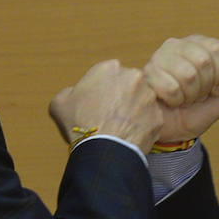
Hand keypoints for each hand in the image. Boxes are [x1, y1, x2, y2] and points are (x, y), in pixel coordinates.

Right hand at [49, 59, 163, 154]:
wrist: (102, 150)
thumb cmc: (80, 124)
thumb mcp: (60, 102)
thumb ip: (70, 91)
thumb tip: (75, 95)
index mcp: (109, 68)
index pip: (108, 75)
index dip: (102, 90)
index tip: (98, 102)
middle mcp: (133, 77)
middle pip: (128, 85)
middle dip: (121, 97)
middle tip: (110, 115)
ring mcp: (149, 97)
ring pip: (142, 101)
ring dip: (134, 111)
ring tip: (120, 127)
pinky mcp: (158, 116)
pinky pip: (150, 120)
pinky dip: (142, 127)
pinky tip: (129, 136)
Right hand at [142, 35, 218, 143]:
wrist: (171, 131)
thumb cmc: (196, 110)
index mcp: (200, 44)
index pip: (218, 50)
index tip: (211, 88)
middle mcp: (178, 44)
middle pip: (203, 61)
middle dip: (203, 88)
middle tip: (194, 95)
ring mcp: (159, 56)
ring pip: (187, 75)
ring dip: (188, 96)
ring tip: (182, 98)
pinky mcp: (146, 73)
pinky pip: (171, 88)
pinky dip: (174, 101)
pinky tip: (168, 100)